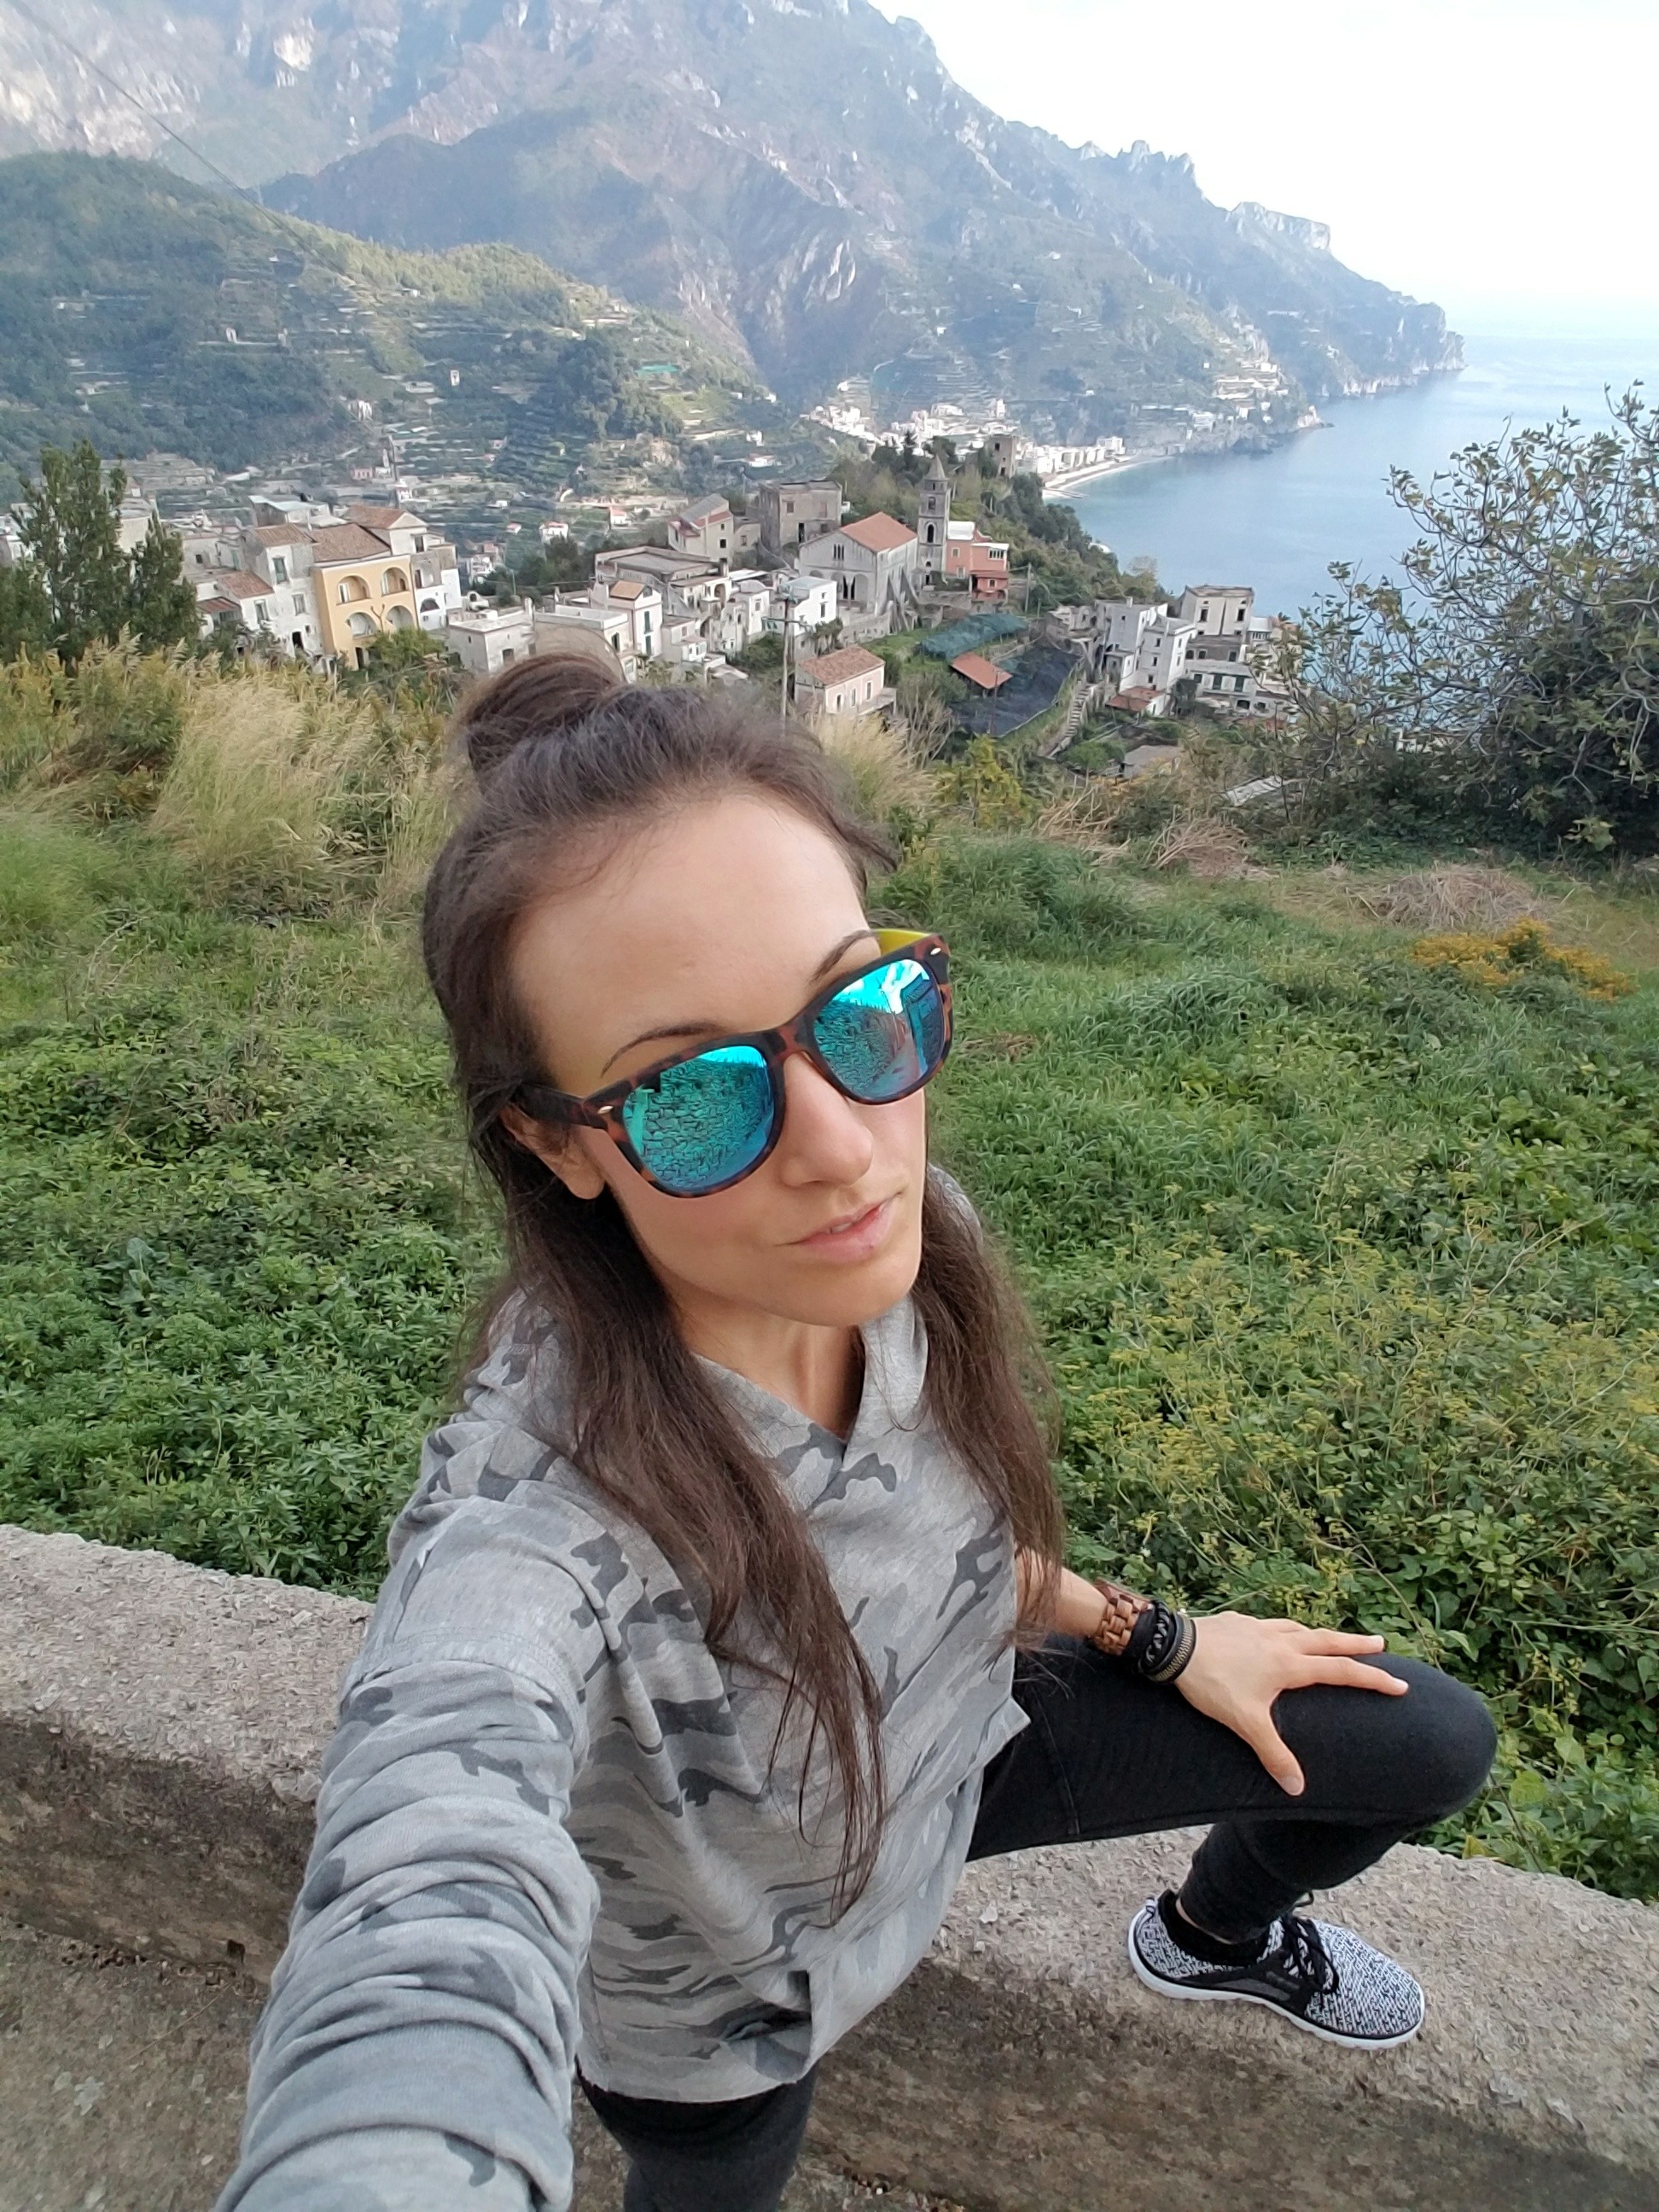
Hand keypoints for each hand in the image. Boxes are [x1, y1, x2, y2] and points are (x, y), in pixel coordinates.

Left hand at [1175, 1613, 1406, 1795]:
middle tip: (1380, 1643)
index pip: (1341, 1671)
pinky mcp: (1238, 1622)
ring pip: (1299, 1628)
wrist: (1173, 1647)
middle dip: (1356, 1643)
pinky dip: (1285, 1629)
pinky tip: (1277, 1633)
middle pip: (1327, 1640)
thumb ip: (1273, 1754)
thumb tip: (1298, 1789)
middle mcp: (1280, 1641)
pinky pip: (1271, 1624)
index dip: (1372, 1679)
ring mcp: (1258, 1628)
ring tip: (1331, 1638)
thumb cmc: (1212, 1685)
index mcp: (1289, 1665)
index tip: (1400, 1684)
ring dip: (1320, 1634)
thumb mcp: (1245, 1723)